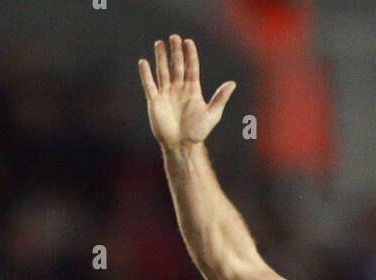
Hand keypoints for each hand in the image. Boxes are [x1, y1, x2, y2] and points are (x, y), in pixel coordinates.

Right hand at [138, 34, 235, 148]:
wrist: (181, 146)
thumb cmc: (197, 132)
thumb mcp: (212, 115)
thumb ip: (220, 98)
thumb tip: (233, 83)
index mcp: (192, 89)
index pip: (192, 67)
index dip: (190, 55)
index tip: (188, 42)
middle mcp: (179, 88)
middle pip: (177, 66)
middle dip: (176, 52)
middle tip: (174, 37)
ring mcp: (166, 94)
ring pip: (163, 71)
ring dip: (161, 58)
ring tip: (159, 44)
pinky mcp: (155, 101)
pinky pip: (150, 85)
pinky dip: (146, 75)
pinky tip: (143, 62)